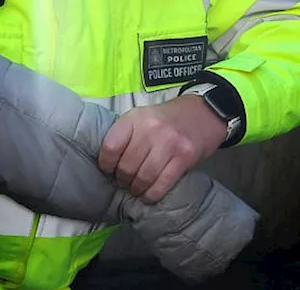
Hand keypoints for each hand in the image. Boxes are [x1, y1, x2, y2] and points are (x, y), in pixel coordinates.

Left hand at [98, 95, 227, 203]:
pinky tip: (148, 195)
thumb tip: (109, 161)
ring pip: (144, 176)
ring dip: (136, 188)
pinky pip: (163, 182)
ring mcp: (169, 143)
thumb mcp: (141, 117)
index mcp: (134, 118)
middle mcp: (150, 130)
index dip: (105, 163)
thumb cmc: (166, 119)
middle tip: (123, 182)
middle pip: (127, 165)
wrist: (203, 113)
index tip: (107, 170)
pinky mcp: (185, 157)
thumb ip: (126, 134)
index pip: (111, 146)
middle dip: (122, 179)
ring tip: (135, 189)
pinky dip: (152, 194)